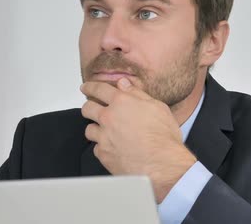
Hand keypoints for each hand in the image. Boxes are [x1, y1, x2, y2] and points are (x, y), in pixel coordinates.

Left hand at [80, 78, 196, 202]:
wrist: (162, 165)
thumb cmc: (164, 137)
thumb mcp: (157, 107)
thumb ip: (137, 94)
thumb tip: (124, 84)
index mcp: (122, 102)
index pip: (99, 89)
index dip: (91, 87)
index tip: (86, 88)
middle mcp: (109, 118)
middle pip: (87, 108)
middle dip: (89, 107)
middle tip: (92, 108)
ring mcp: (104, 137)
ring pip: (89, 129)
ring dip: (96, 128)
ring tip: (105, 131)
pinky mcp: (103, 155)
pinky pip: (96, 148)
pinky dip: (102, 147)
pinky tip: (112, 147)